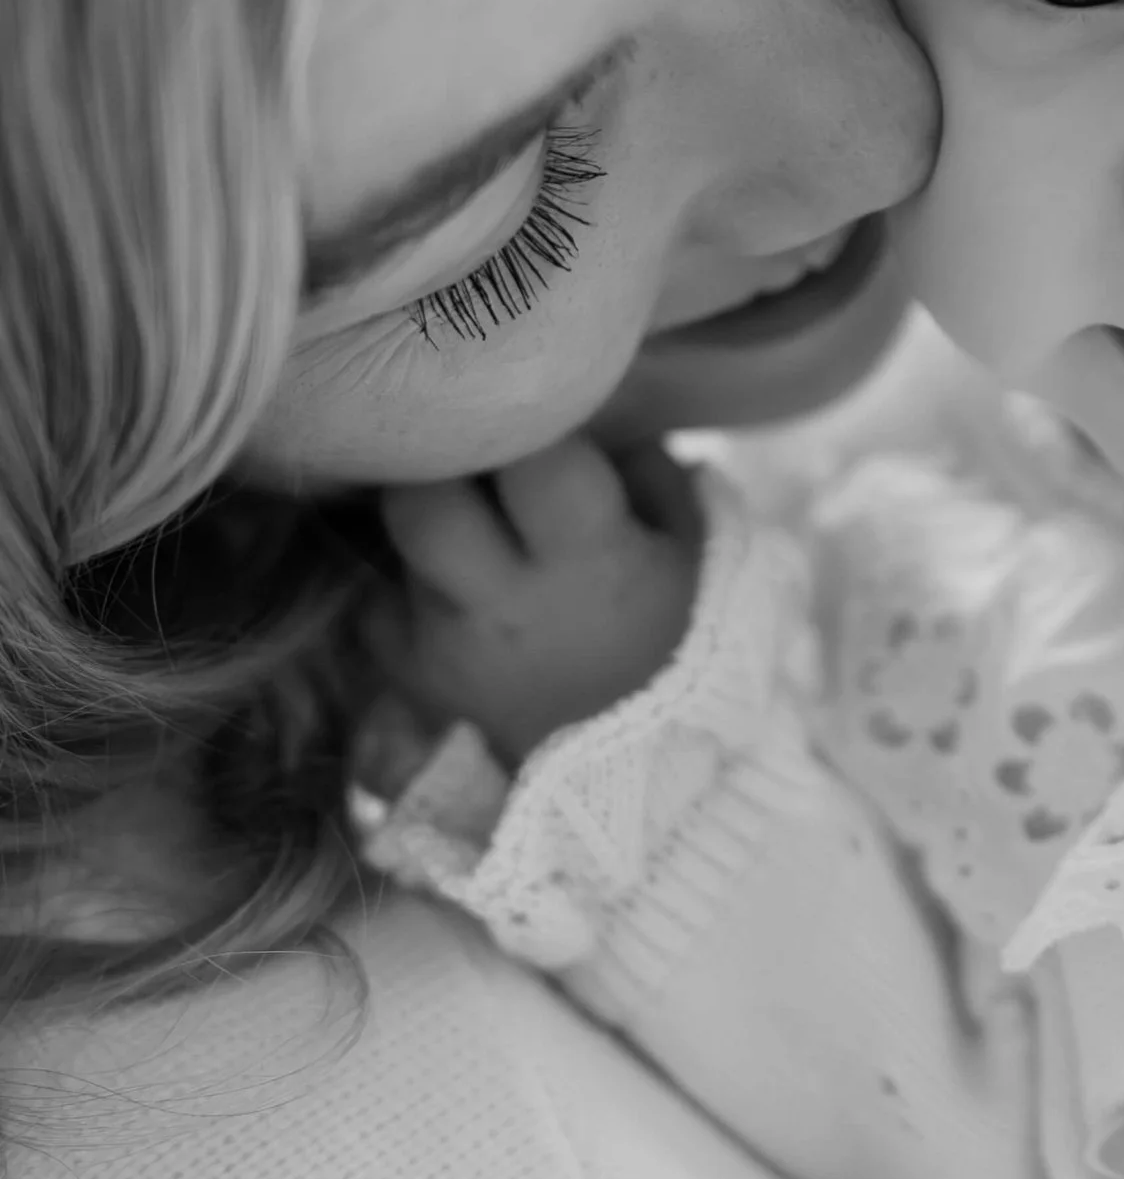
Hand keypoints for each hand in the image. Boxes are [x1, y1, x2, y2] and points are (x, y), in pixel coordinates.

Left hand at [367, 437, 700, 770]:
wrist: (645, 769)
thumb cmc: (678, 639)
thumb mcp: (693, 545)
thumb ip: (646, 465)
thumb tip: (594, 409)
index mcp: (588, 560)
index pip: (534, 460)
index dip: (535, 428)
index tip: (545, 428)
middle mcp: (503, 604)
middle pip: (422, 501)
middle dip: (444, 468)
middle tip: (476, 462)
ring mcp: (447, 645)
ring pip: (395, 545)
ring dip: (427, 523)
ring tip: (473, 524)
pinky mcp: (412, 680)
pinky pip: (376, 605)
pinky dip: (402, 584)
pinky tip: (448, 581)